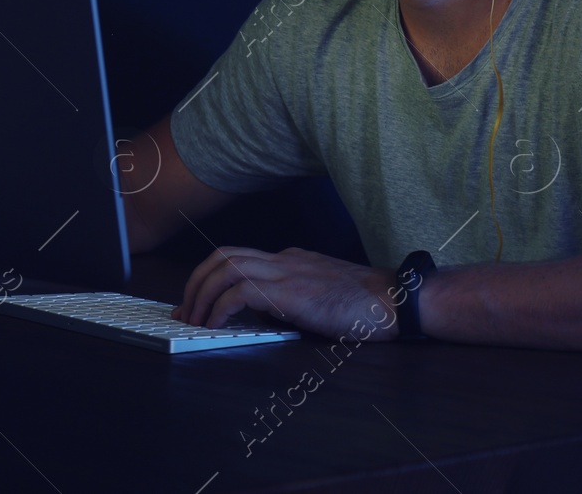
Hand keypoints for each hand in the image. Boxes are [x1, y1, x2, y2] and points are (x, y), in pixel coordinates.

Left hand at [170, 246, 401, 341]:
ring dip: (201, 295)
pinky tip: (217, 326)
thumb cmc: (369, 305)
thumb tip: (268, 314)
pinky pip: (240, 292)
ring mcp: (287, 272)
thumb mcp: (324, 295)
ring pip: (225, 267)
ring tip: (195, 321)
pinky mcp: (290, 293)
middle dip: (196, 281)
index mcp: (292, 259)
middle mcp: (285, 259)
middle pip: (223, 255)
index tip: (198, 302)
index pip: (239, 257)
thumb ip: (295, 297)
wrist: (395, 300)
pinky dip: (220, 308)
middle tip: (186, 310)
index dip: (211, 278)